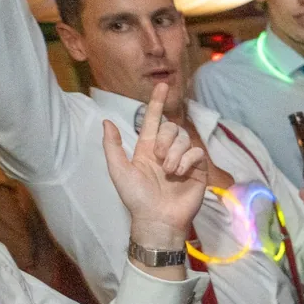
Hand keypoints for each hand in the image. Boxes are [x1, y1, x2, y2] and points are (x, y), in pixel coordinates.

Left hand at [101, 85, 206, 250]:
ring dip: (175, 153)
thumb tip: (106, 121)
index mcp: (146, 148)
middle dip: (165, 139)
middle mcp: (165, 151)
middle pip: (171, 127)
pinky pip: (196, 152)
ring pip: (184, 138)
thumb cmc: (136, 197)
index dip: (156, 103)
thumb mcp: (118, 170)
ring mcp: (183, 160)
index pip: (152, 120)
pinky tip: (180, 172)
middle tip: (159, 159)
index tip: (162, 85)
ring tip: (169, 171)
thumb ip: (112, 146)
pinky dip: (187, 160)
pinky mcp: (197, 169)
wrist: (158, 219)